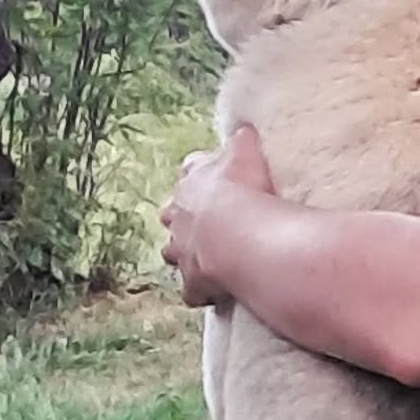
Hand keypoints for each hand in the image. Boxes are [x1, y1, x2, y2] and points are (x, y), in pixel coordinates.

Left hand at [160, 124, 274, 306]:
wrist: (237, 234)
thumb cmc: (242, 188)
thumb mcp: (245, 151)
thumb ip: (241, 139)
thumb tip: (243, 128)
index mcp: (192, 183)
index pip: (190, 172)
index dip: (200, 174)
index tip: (212, 177)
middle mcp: (179, 218)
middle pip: (173, 216)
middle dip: (185, 219)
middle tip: (208, 220)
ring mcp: (183, 253)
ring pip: (175, 255)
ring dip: (188, 255)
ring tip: (210, 257)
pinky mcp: (193, 283)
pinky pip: (194, 291)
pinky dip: (203, 291)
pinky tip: (218, 291)